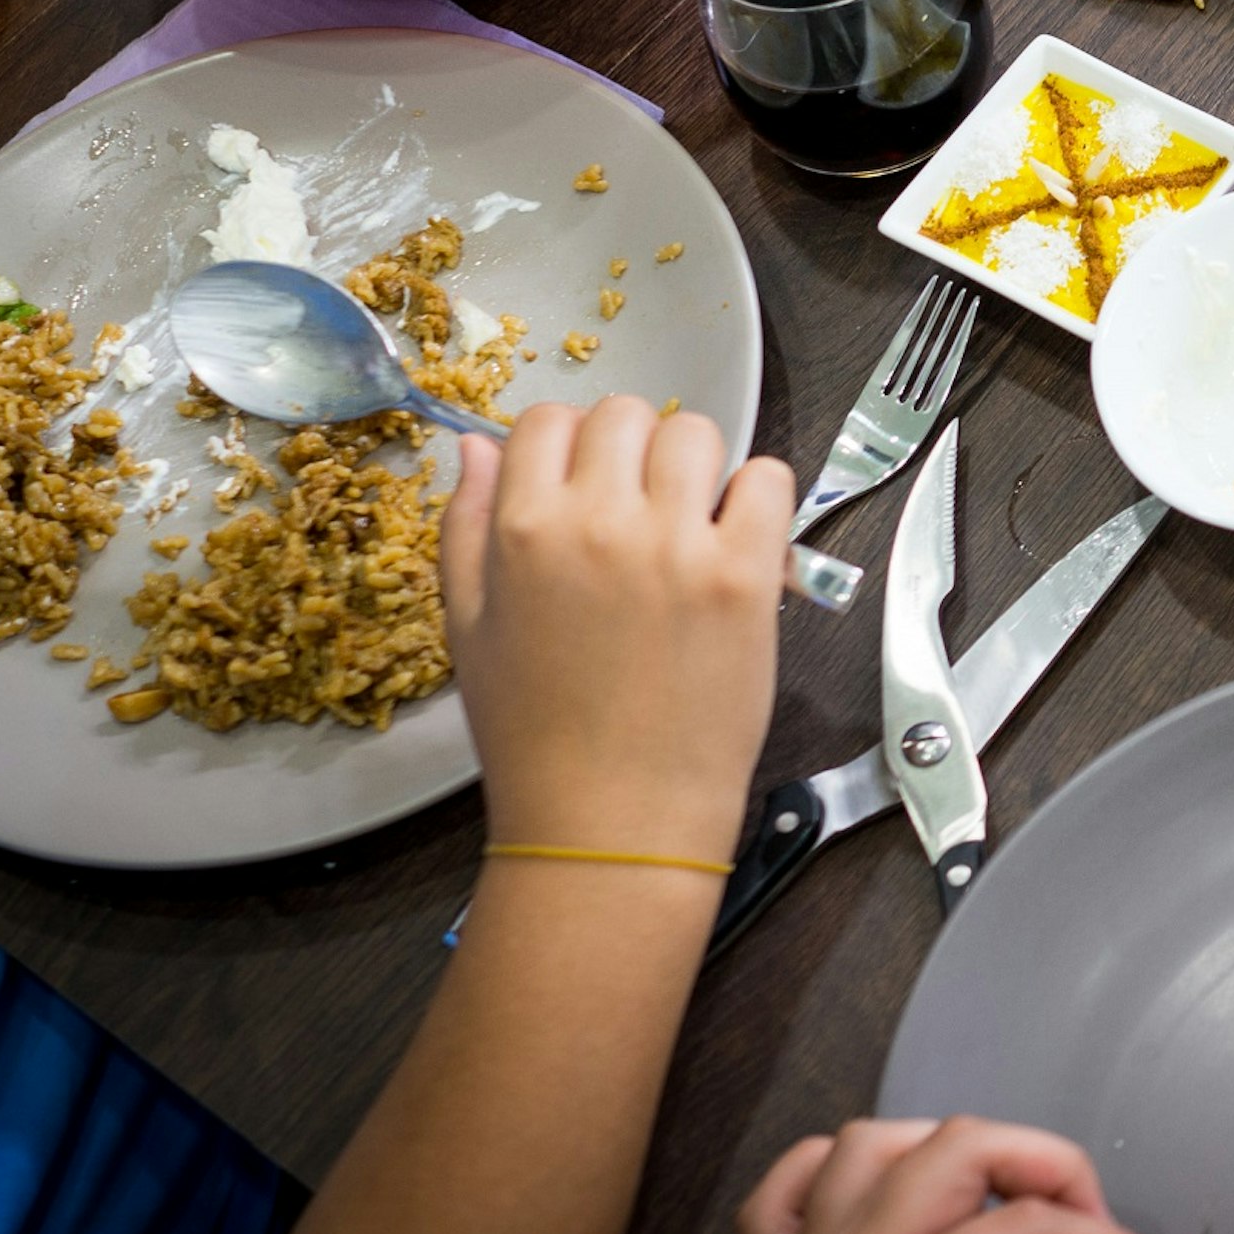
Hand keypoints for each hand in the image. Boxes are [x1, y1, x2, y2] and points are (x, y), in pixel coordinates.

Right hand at [445, 394, 793, 862]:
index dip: (567, 446)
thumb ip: (466, 525)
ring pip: (698, 433)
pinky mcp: (744, 575)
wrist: (610, 819)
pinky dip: (757, 498)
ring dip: (696, 468)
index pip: (547, 419)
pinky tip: (736, 542)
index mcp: (522, 529)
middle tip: (640, 508)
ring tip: (688, 526)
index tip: (584, 483)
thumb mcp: (467, 628)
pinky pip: (767, 479)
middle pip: (628, 414)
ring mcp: (677, 544)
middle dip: (633, 451)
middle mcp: (599, 522)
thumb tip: (477, 444)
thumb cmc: (536, 735)